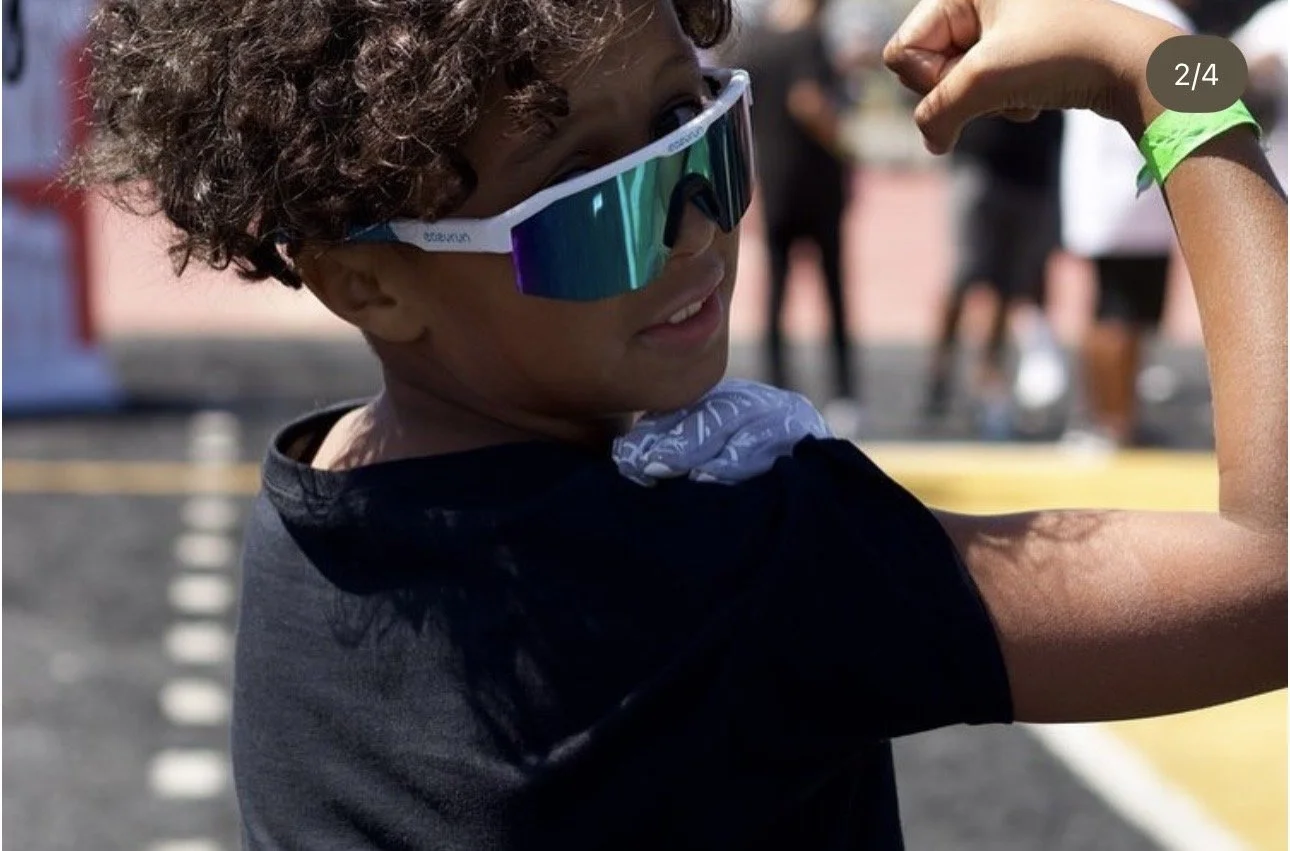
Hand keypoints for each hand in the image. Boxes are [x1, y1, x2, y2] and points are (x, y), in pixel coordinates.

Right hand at [882, 0, 1183, 152]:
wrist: (1133, 65)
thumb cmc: (1061, 54)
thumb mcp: (983, 82)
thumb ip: (936, 114)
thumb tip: (934, 142)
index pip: (902, 51)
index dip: (928, 78)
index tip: (970, 78)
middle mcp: (976, 1)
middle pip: (923, 69)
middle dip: (957, 90)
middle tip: (999, 85)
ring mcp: (994, 27)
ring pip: (952, 85)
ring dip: (981, 102)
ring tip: (1019, 94)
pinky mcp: (1014, 53)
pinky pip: (979, 90)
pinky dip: (1000, 103)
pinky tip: (1030, 101)